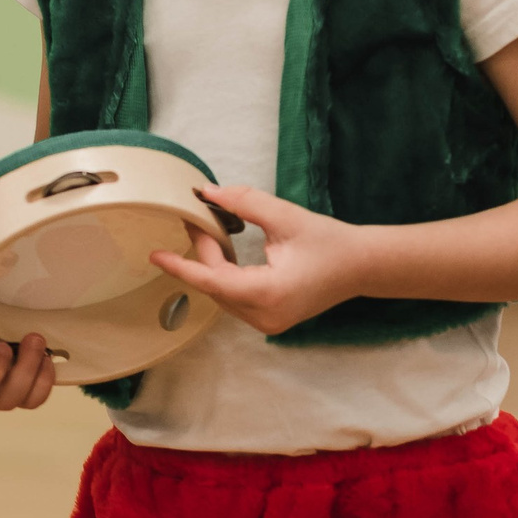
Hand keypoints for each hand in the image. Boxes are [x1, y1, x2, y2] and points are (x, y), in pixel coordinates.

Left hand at [150, 184, 372, 338]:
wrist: (361, 267)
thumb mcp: (285, 216)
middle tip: (196, 220)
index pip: (212, 281)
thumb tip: (207, 193)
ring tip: (210, 233)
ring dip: (212, 266)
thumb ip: (244, 203)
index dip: (182, 266)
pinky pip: (235, 300)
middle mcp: (265, 316)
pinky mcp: (270, 322)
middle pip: (215, 286)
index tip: (155, 256)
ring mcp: (267, 324)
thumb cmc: (329, 242)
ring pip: (222, 295)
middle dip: (201, 254)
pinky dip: (225, 278)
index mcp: (269, 293)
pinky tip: (225, 254)